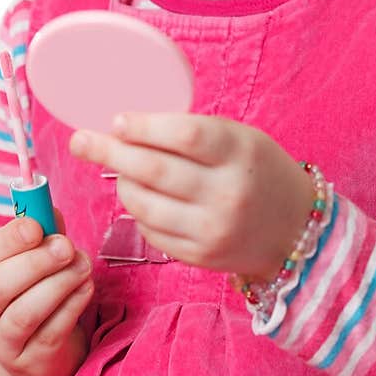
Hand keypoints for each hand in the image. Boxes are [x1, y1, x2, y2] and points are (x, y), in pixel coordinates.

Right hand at [0, 205, 93, 375]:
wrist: (36, 353)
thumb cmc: (32, 290)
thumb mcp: (29, 259)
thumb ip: (41, 233)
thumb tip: (49, 210)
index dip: (8, 240)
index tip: (37, 226)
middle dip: (35, 262)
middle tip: (67, 247)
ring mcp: (1, 342)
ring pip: (25, 313)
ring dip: (59, 283)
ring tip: (83, 265)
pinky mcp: (31, 361)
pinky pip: (52, 332)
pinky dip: (73, 305)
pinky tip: (86, 287)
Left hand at [69, 113, 314, 280]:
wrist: (295, 229)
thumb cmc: (259, 171)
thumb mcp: (240, 139)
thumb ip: (193, 133)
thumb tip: (125, 127)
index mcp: (240, 153)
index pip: (183, 136)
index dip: (143, 127)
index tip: (115, 120)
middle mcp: (227, 193)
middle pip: (153, 170)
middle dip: (108, 152)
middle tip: (80, 140)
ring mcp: (212, 229)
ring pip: (143, 204)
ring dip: (121, 183)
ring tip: (119, 169)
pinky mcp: (199, 256)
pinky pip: (150, 231)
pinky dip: (137, 211)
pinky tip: (142, 198)